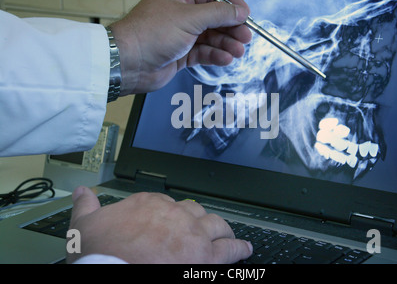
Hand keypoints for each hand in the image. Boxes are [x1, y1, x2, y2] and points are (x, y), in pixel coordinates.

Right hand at [67, 187, 252, 263]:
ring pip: (216, 225)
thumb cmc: (101, 255)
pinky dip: (239, 249)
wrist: (112, 272)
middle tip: (203, 228)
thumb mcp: (85, 226)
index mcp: (150, 204)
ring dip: (223, 230)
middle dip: (200, 220)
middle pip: (196, 212)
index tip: (172, 222)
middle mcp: (175, 214)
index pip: (168, 204)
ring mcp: (193, 234)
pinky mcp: (205, 256)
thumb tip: (82, 193)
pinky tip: (245, 250)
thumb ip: (86, 206)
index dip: (173, 215)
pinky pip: (230, 250)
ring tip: (229, 235)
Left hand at [110, 0, 251, 94]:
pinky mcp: (181, 53)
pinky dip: (215, 55)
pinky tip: (225, 59)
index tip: (245, 14)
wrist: (129, 63)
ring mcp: (181, 33)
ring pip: (211, 36)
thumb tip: (239, 11)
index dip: (231, 2)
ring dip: (226, 43)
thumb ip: (217, 14)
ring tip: (238, 51)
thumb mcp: (189, 18)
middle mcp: (180, 12)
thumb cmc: (149, 34)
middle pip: (214, 16)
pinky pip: (203, 52)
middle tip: (246, 36)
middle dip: (231, 27)